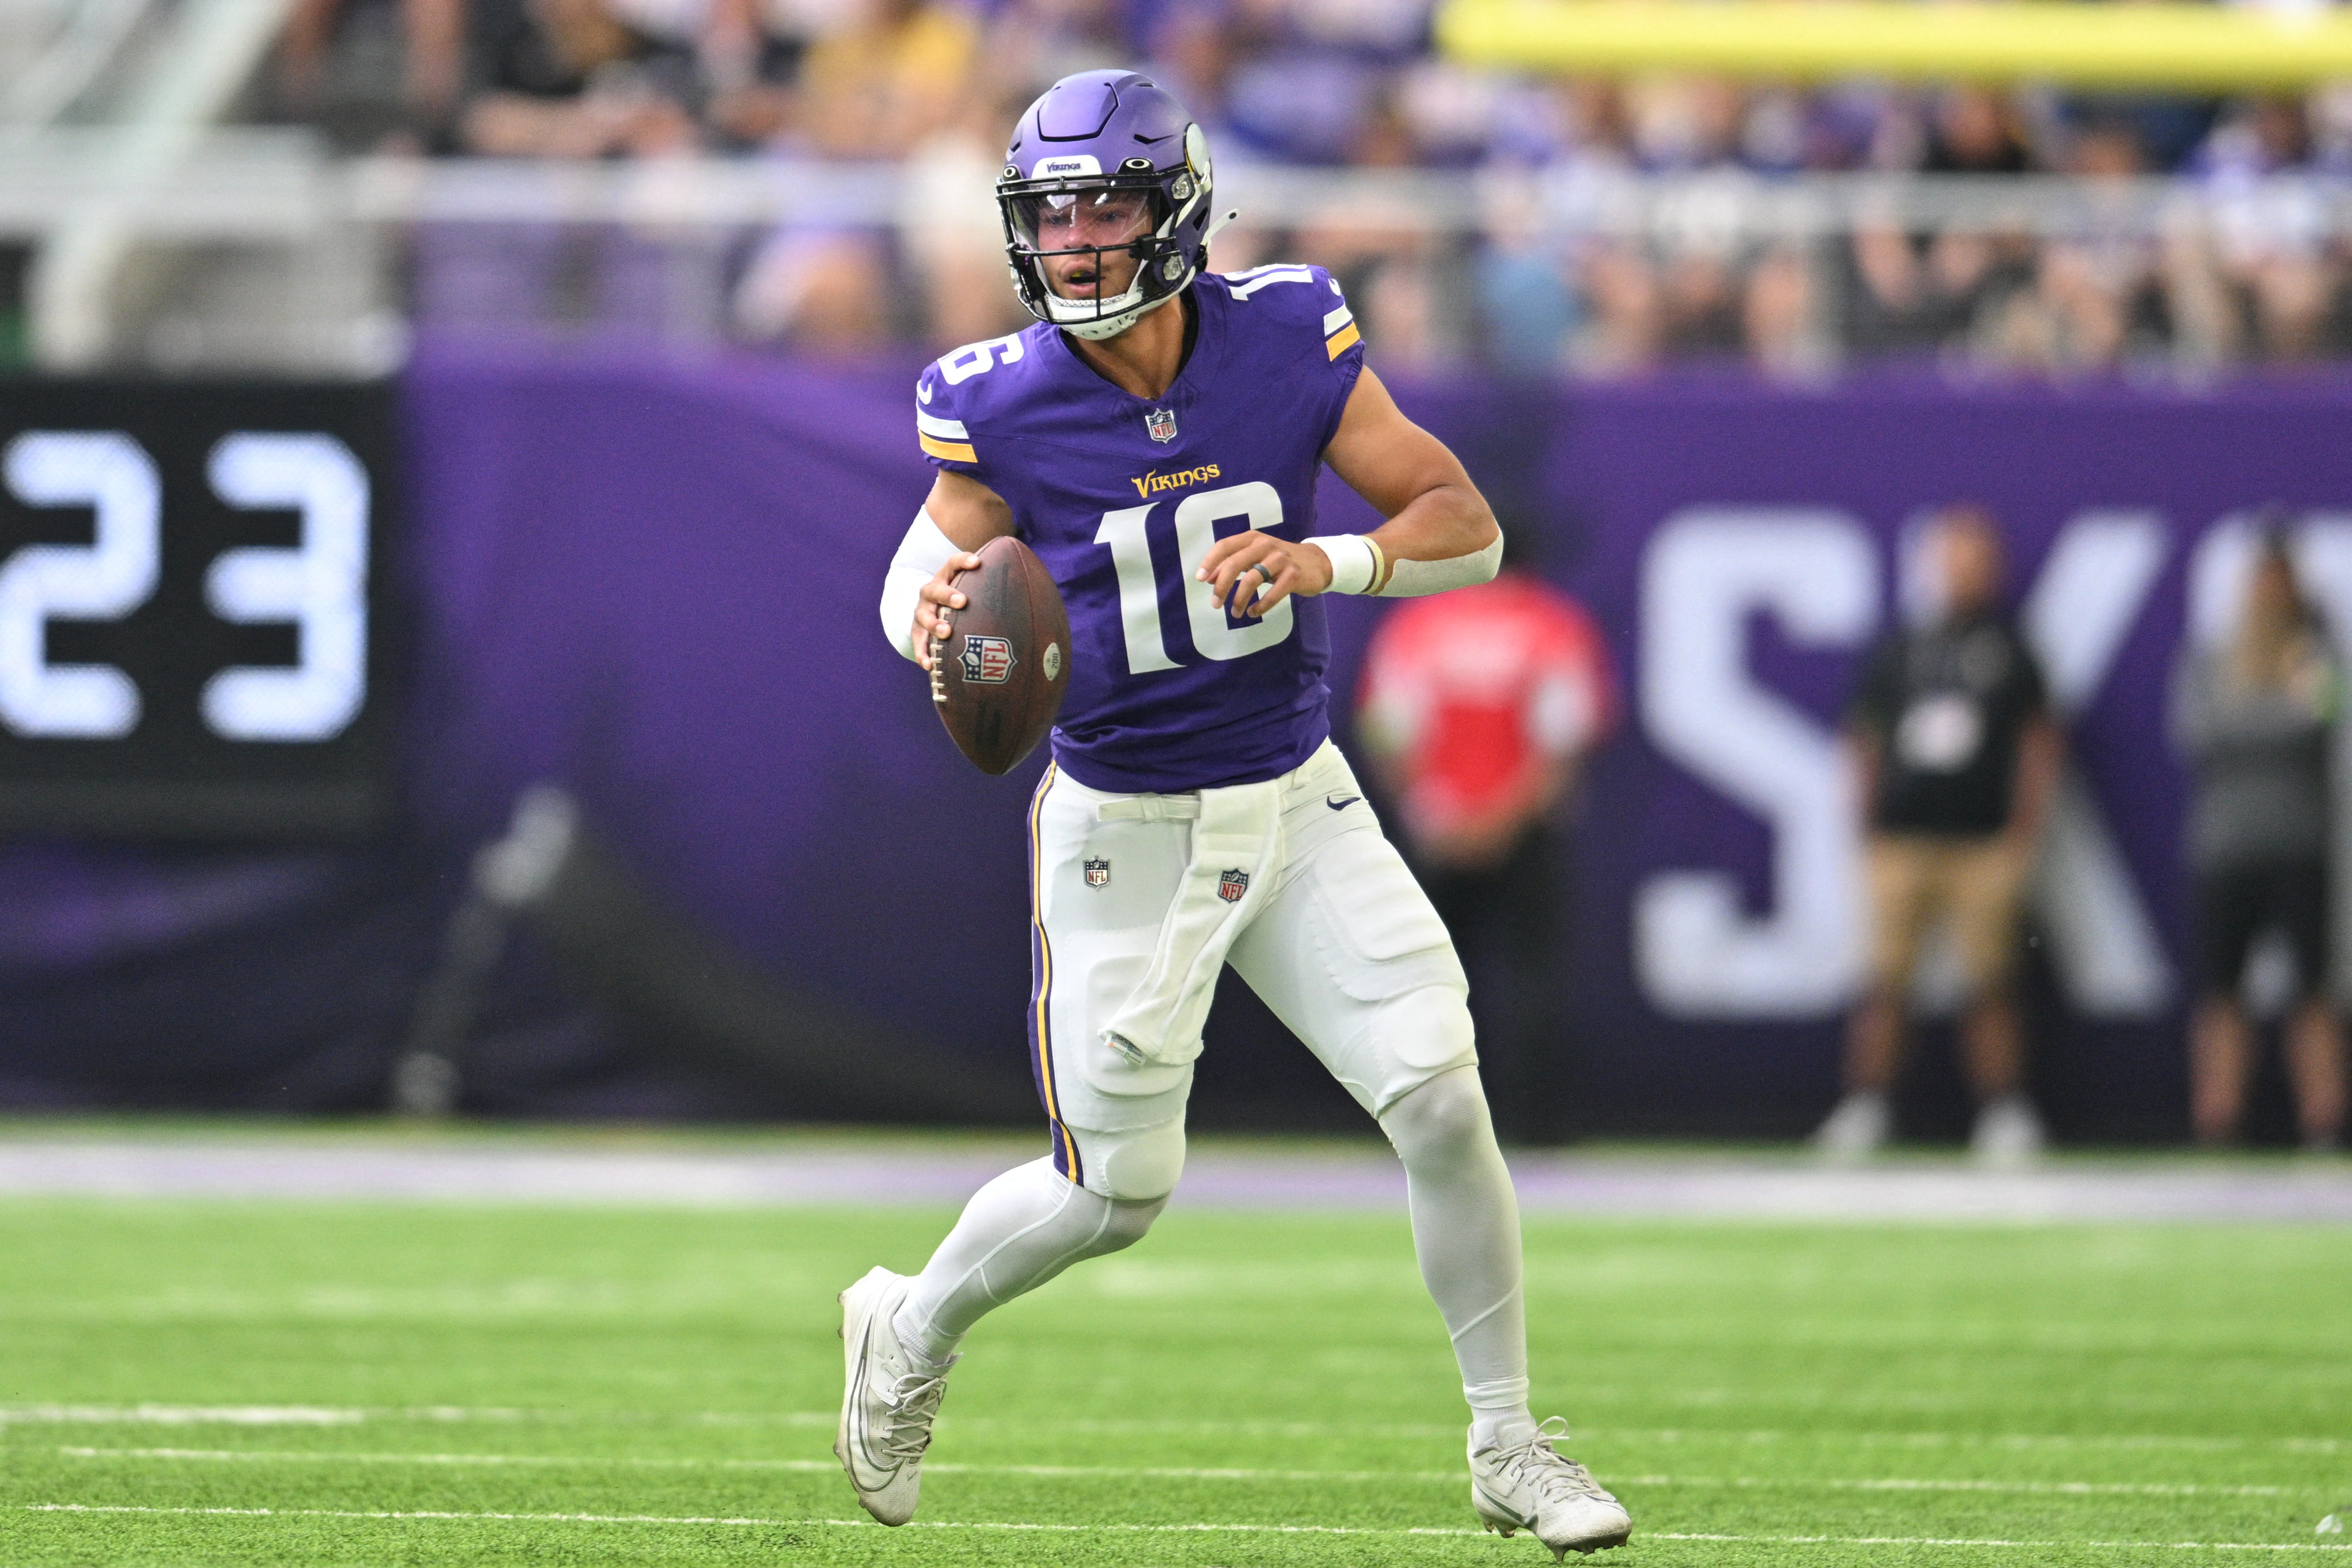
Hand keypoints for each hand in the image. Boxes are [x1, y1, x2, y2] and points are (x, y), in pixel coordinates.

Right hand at [912, 552, 982, 668]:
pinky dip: (922, 653)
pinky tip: (929, 664)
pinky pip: (918, 642)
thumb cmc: (961, 601)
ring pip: (923, 615)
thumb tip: (1033, 596)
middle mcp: (931, 592)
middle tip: (962, 601)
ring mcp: (922, 611)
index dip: (963, 561)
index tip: (977, 562)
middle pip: (935, 590)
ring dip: (934, 623)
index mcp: (946, 578)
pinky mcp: (917, 631)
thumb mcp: (973, 590)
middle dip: (948, 595)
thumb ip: (993, 589)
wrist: (934, 610)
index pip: (953, 564)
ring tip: (945, 633)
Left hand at [1196, 531, 1334, 619]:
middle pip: (1235, 563)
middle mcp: (1265, 545)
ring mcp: (1281, 559)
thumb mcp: (1255, 557)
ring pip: (1253, 579)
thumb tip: (1208, 578)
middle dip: (1222, 586)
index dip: (1210, 562)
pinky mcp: (1293, 575)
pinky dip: (1260, 606)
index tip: (1200, 579)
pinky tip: (1253, 612)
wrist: (1317, 562)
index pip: (1225, 546)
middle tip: (1215, 604)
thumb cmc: (1279, 560)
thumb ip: (1232, 564)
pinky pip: (1272, 593)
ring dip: (1240, 599)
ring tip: (1236, 613)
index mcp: (1252, 538)